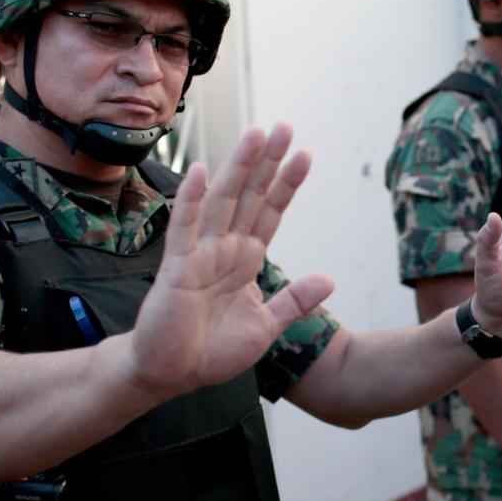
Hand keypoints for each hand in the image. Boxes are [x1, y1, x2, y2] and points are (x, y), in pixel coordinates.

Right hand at [126, 123, 334, 397]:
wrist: (171, 374)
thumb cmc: (211, 350)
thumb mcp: (265, 327)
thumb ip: (294, 301)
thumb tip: (330, 279)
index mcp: (246, 259)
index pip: (271, 212)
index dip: (286, 184)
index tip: (304, 154)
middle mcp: (225, 248)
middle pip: (250, 195)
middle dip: (267, 162)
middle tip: (284, 126)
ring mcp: (201, 254)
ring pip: (223, 200)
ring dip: (239, 167)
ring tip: (255, 134)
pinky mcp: (178, 268)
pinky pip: (185, 228)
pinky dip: (192, 199)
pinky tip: (202, 171)